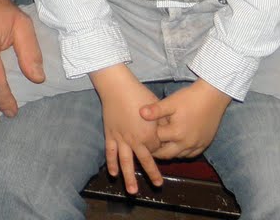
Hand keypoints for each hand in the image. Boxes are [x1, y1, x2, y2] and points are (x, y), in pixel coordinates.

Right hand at [92, 64, 163, 193]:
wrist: (117, 87)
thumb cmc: (139, 94)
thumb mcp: (156, 108)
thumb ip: (162, 123)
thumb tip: (168, 132)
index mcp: (148, 133)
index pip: (157, 148)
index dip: (161, 150)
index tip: (165, 150)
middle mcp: (135, 140)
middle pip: (145, 160)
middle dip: (152, 173)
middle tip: (158, 185)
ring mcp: (121, 139)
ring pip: (126, 162)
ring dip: (129, 177)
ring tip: (133, 191)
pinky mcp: (110, 135)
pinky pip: (111, 152)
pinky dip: (111, 163)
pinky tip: (113, 174)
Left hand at [139, 78, 229, 160]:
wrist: (213, 96)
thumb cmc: (191, 97)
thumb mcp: (171, 102)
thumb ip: (156, 110)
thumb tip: (140, 113)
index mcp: (176, 133)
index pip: (156, 140)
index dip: (147, 138)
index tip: (140, 136)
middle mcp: (186, 143)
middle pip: (166, 154)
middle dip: (156, 151)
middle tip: (147, 147)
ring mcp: (196, 145)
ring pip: (178, 156)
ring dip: (169, 153)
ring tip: (160, 146)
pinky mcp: (204, 144)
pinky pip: (190, 154)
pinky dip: (182, 152)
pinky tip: (177, 146)